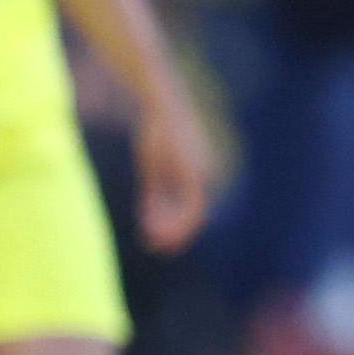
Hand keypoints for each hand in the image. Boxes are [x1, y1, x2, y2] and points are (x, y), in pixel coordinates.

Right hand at [132, 93, 215, 253]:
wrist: (160, 105)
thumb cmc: (156, 133)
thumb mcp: (153, 168)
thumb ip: (154, 193)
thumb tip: (150, 217)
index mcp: (197, 176)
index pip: (194, 211)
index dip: (178, 229)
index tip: (161, 243)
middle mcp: (203, 176)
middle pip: (195, 215)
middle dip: (177, 235)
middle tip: (159, 249)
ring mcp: (199, 172)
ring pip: (191, 211)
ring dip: (173, 229)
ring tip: (155, 242)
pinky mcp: (191, 168)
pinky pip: (186, 200)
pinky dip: (171, 215)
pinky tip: (152, 226)